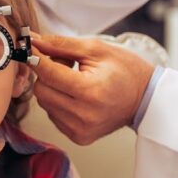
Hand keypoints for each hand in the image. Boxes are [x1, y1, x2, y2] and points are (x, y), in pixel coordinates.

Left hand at [31, 34, 154, 144]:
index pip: (48, 74)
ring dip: (52, 87)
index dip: (36, 58)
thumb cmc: (124, 69)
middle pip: (41, 90)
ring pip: (45, 102)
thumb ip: (60, 45)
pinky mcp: (79, 137)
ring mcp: (81, 130)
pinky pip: (53, 114)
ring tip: (74, 78)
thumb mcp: (95, 49)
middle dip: (46, 72)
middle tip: (65, 62)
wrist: (146, 98)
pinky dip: (58, 101)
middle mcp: (84, 116)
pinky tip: (76, 94)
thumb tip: (33, 41)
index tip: (30, 46)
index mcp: (91, 92)